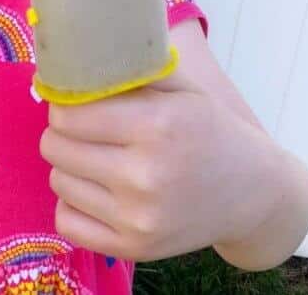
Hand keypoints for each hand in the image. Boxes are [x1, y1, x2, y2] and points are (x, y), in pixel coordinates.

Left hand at [39, 73, 281, 262]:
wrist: (252, 192)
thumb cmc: (209, 128)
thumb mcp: (181, 87)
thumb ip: (132, 68)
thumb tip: (77, 59)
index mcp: (156, 125)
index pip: (68, 115)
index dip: (64, 103)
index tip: (73, 100)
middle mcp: (144, 175)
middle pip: (55, 147)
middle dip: (62, 132)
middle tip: (84, 128)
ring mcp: (137, 218)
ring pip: (58, 181)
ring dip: (69, 165)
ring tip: (97, 156)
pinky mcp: (133, 249)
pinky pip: (65, 222)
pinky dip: (73, 202)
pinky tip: (96, 189)